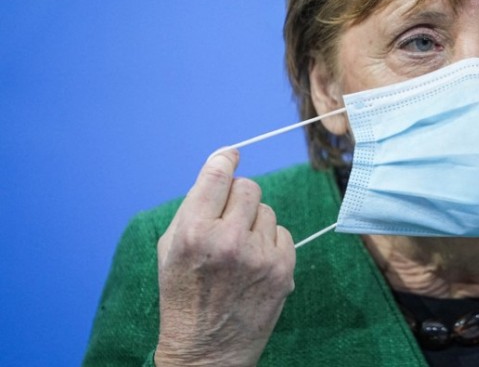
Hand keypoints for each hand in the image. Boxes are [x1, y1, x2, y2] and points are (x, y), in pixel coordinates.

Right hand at [155, 149, 295, 366]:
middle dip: (237, 198)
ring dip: (253, 222)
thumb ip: (193, 207)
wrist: (206, 351)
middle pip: (248, 188)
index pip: (218, 175)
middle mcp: (228, 240)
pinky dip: (270, 243)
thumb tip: (222, 168)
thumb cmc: (183, 295)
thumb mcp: (170, 249)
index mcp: (194, 232)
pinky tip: (254, 264)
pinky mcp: (283, 269)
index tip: (231, 155)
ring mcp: (259, 255)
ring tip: (238, 251)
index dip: (225, 160)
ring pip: (267, 210)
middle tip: (227, 218)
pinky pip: (282, 233)